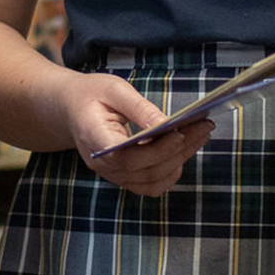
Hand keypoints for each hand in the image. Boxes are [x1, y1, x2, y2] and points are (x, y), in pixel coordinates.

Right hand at [58, 71, 212, 197]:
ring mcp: (112, 174)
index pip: (129, 155)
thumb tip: (167, 124)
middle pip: (147, 169)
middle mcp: (103, 164)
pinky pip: (150, 185)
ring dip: (180, 160)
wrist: (69, 109)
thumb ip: (139, 108)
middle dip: (180, 149)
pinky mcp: (122, 177)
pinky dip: (170, 172)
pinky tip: (183, 152)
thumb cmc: (91, 95)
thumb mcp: (113, 90)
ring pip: (153, 180)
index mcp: (95, 139)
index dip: (157, 149)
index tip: (181, 132)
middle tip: (204, 127)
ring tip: (201, 135)